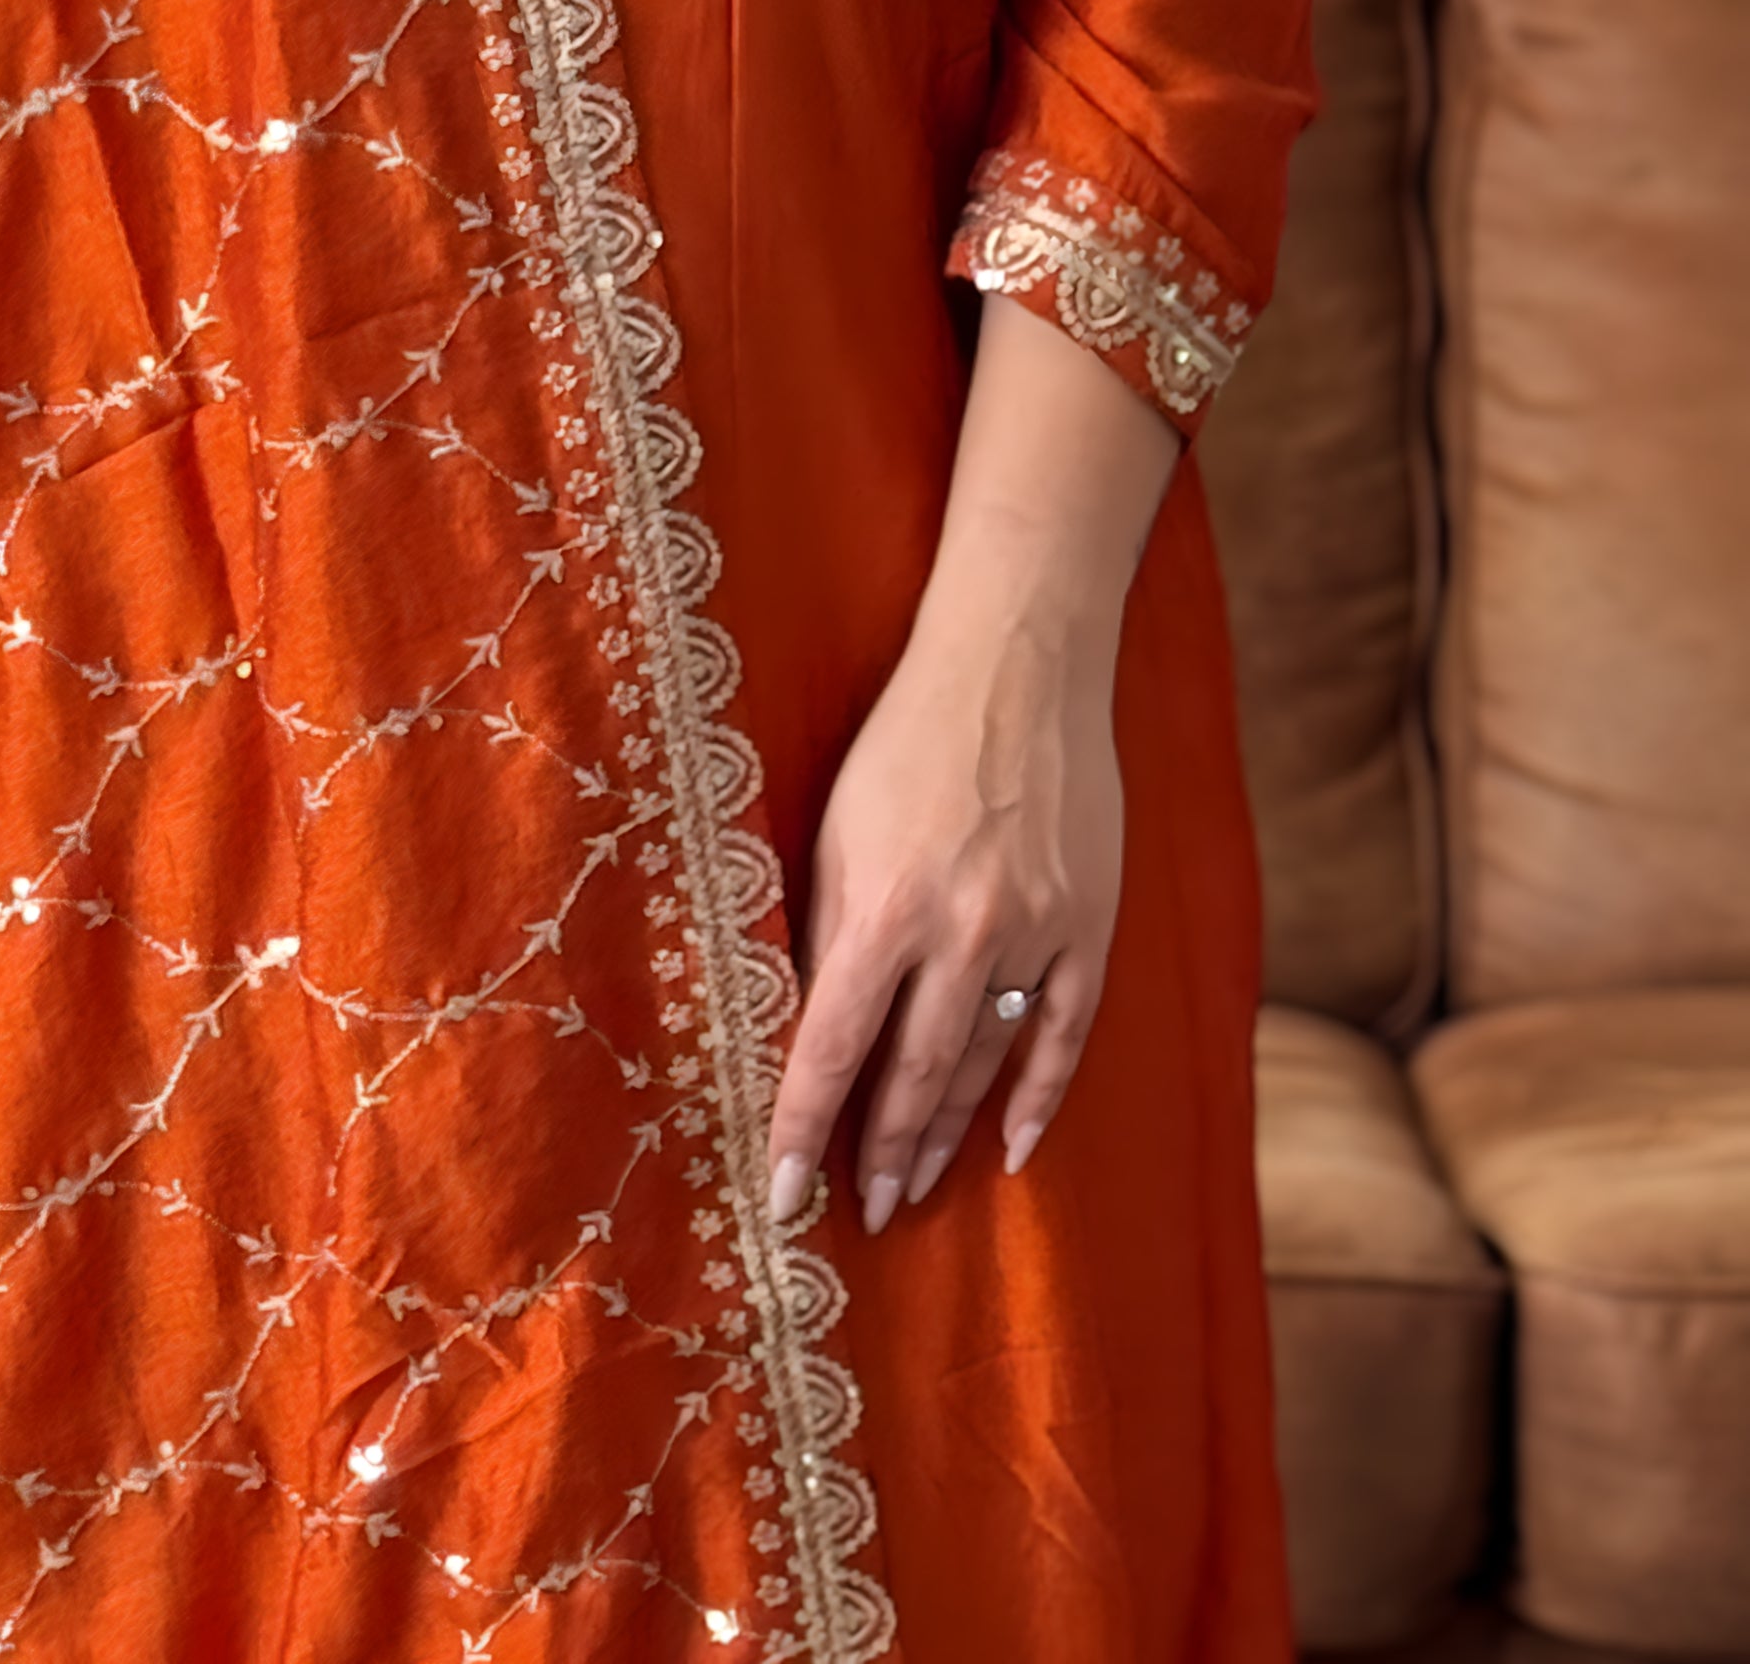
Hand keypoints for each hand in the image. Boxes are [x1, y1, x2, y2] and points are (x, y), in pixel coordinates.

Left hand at [762, 602, 1120, 1233]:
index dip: (804, 1123)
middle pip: (913, 1073)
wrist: (1017, 662)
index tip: (783, 1194)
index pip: (834, 1044)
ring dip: (946, 1134)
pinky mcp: (1090, 925)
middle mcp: (963, 931)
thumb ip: (830, 927)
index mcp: (885, 903)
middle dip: (881, 1150)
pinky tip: (1011, 1148)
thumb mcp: (838, 827)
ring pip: (983, 1065)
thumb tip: (815, 1025)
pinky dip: (1037, 1097)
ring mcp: (1036, 934)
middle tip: (861, 1211)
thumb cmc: (906, 738)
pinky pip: (1063, 1035)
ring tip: (914, 1186)